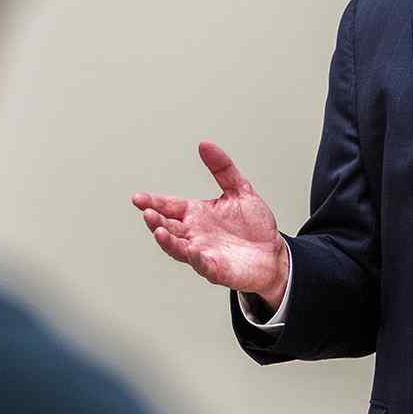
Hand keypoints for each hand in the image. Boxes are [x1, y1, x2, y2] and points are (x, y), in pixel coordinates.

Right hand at [131, 141, 289, 309]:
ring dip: (167, 241)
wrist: (274, 254)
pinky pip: (202, 264)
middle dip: (155, 220)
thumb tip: (205, 144)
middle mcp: (195, 233)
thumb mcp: (240, 190)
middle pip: (168, 227)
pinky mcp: (216, 269)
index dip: (153, 202)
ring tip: (159, 231)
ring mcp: (203, 252)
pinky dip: (196, 258)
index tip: (138, 197)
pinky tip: (192, 250)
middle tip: (147, 212)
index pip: (169, 206)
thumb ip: (222, 168)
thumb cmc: (255, 226)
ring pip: (178, 248)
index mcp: (196, 214)